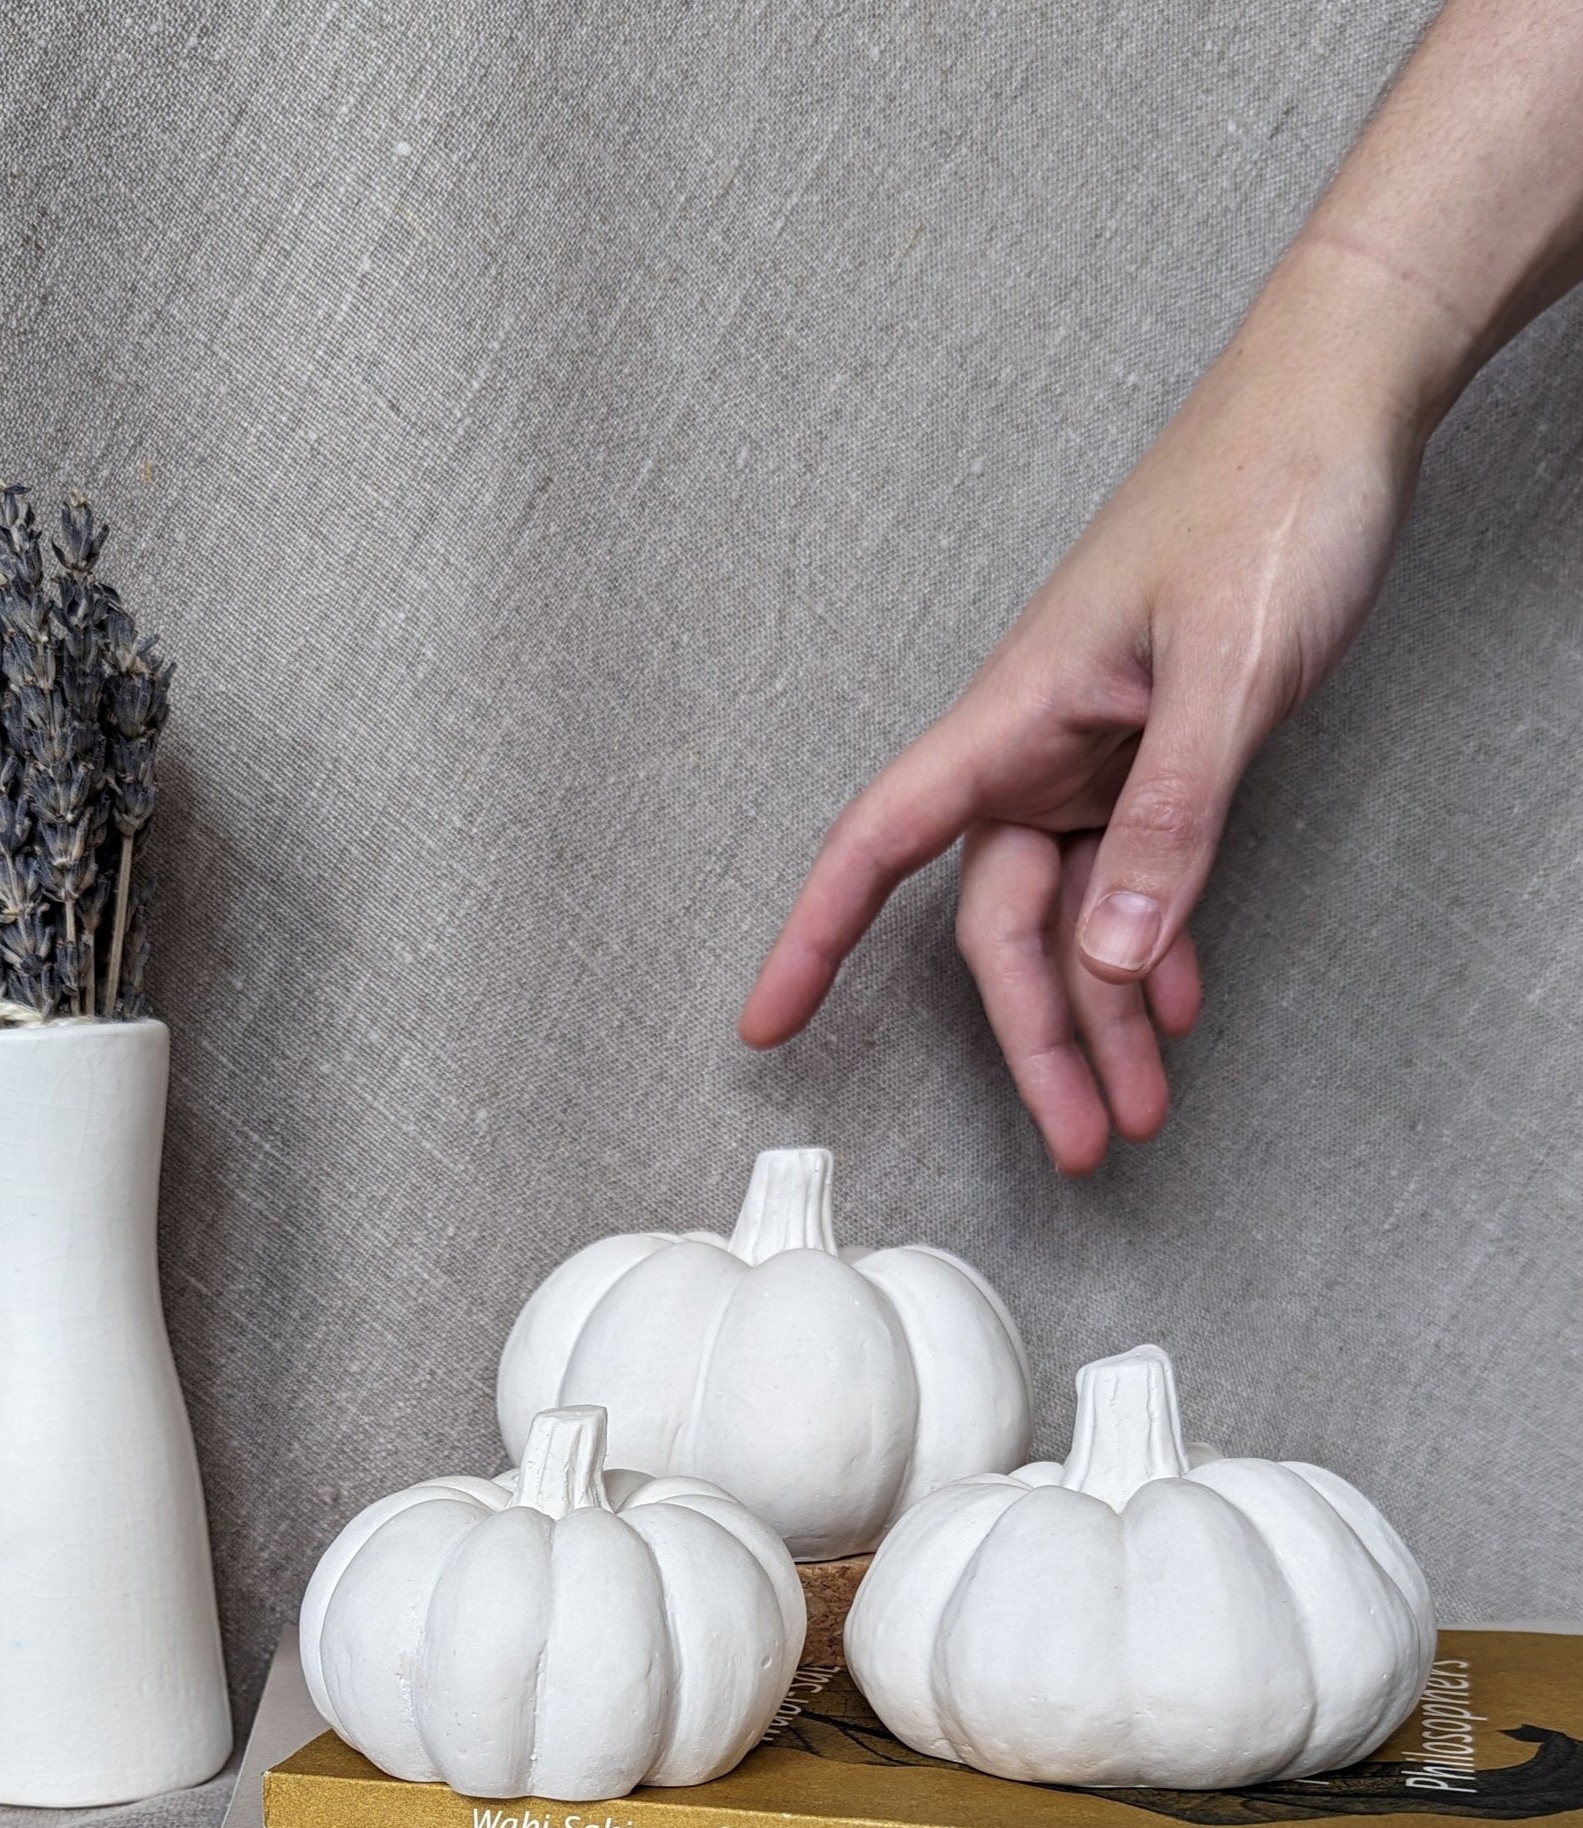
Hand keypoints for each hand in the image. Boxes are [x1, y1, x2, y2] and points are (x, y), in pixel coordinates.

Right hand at [739, 250, 1429, 1170]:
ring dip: (1107, 1016)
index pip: (878, 843)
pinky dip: (1156, 946)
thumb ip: (1176, 815)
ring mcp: (1099, 753)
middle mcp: (1040, 745)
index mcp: (1018, 713)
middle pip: (1002, 927)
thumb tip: (1110, 953)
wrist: (1343, 401)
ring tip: (1142, 1107)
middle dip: (1037, 1043)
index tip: (769, 1022)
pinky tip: (1179, 1001)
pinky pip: (1135, 876)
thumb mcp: (1232, 667)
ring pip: (1076, 918)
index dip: (812, 937)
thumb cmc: (1272, 494)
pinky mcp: (1159, 751)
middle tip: (1079, 1140)